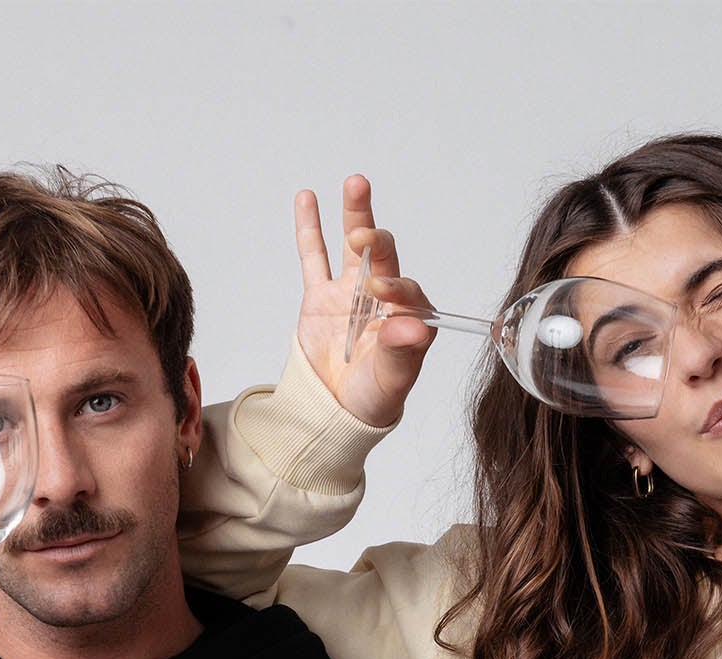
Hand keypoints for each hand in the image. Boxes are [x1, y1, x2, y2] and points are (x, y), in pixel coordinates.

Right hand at [294, 175, 434, 427]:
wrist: (335, 411)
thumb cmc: (374, 399)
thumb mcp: (391, 381)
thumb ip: (402, 351)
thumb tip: (413, 325)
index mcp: (408, 317)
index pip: (407, 290)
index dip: (395, 285)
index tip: (379, 291)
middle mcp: (384, 299)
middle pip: (386, 256)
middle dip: (378, 241)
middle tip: (365, 237)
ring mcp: (351, 293)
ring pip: (355, 247)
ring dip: (356, 215)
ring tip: (356, 183)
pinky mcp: (321, 296)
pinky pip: (315, 257)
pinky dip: (311, 228)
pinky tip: (308, 198)